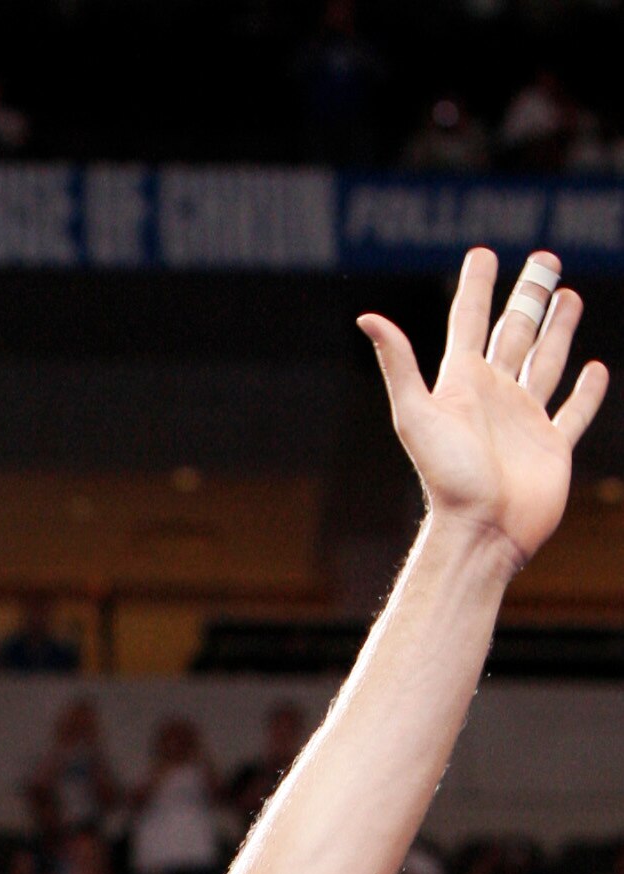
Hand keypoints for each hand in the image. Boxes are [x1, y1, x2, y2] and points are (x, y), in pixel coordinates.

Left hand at [358, 247, 607, 571]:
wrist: (480, 532)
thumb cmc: (446, 478)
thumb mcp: (416, 415)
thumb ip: (398, 365)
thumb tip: (367, 317)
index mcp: (462, 384)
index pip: (469, 321)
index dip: (476, 286)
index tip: (484, 253)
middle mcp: (493, 396)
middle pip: (514, 332)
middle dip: (528, 296)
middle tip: (545, 259)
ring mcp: (523, 420)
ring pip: (544, 361)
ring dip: (557, 329)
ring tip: (567, 295)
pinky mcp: (551, 446)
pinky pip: (573, 411)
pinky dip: (586, 391)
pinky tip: (594, 369)